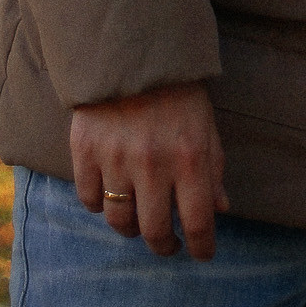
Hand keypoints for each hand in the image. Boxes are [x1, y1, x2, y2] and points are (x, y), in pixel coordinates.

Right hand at [70, 82, 228, 258]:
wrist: (130, 52)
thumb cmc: (177, 91)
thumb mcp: (206, 125)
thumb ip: (213, 169)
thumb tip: (220, 210)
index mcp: (190, 157)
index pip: (199, 221)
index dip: (202, 246)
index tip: (202, 254)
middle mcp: (153, 163)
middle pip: (155, 231)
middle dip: (165, 246)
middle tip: (168, 244)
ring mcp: (115, 159)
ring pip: (119, 221)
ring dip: (132, 230)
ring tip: (139, 223)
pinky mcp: (85, 151)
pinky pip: (90, 199)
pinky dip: (100, 205)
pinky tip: (111, 196)